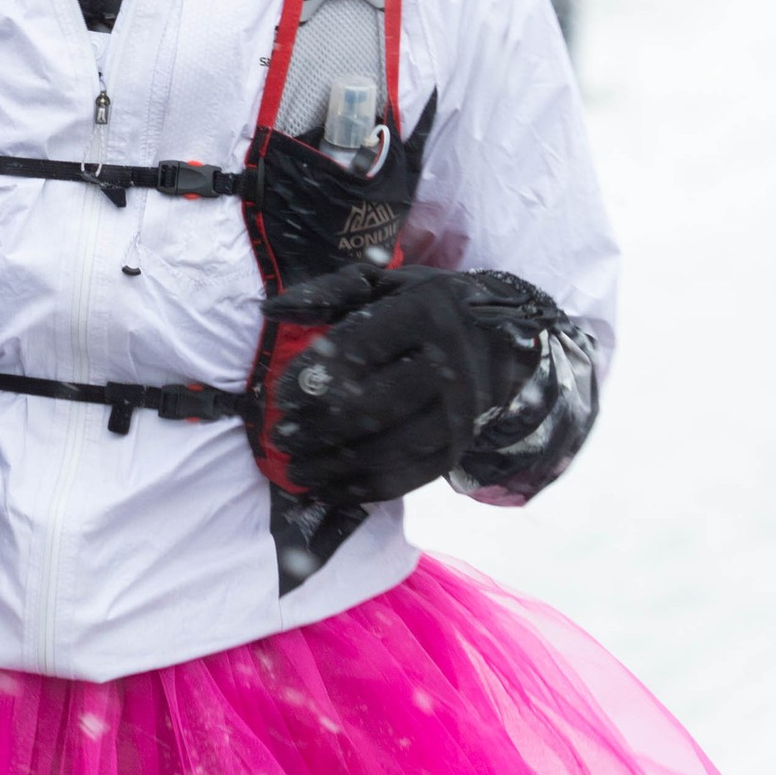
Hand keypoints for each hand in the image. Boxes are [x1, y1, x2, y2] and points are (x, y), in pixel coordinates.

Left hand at [271, 273, 492, 507]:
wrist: (505, 339)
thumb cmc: (429, 306)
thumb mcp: (386, 284)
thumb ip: (330, 293)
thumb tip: (270, 309)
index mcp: (426, 313)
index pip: (359, 351)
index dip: (314, 377)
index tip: (280, 398)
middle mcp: (450, 365)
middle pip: (372, 408)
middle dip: (316, 429)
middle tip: (280, 437)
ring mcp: (459, 414)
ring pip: (387, 451)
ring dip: (332, 467)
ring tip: (294, 469)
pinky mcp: (460, 449)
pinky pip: (406, 479)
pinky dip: (362, 490)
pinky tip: (327, 488)